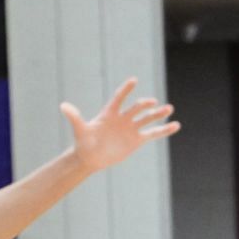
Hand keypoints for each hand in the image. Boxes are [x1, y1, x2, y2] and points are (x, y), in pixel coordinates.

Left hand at [62, 79, 177, 172]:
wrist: (90, 158)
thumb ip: (74, 117)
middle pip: (136, 108)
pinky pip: (152, 133)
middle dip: (145, 105)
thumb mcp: (80, 130)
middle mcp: (122, 118)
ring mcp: (131, 128)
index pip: (119, 98)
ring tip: (169, 109)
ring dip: (158, 114)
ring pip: (147, 118)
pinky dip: (164, 130)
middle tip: (152, 103)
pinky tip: (175, 125)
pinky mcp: (137, 140)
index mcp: (109, 113)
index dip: (125, 90)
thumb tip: (63, 105)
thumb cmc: (83, 143)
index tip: (133, 80)